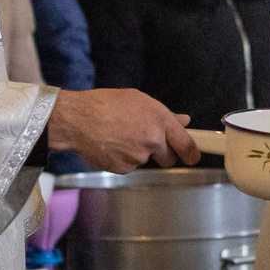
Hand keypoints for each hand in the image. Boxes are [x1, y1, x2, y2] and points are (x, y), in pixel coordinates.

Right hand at [46, 90, 198, 171]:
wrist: (77, 119)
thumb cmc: (105, 104)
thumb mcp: (139, 100)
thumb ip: (165, 115)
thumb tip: (184, 121)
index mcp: (160, 120)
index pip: (186, 144)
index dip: (191, 154)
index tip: (192, 158)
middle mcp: (153, 140)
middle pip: (168, 158)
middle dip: (162, 154)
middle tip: (145, 141)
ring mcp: (138, 157)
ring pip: (146, 161)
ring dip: (138, 153)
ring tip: (119, 136)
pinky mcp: (123, 168)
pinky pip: (129, 167)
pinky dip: (122, 159)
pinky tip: (111, 145)